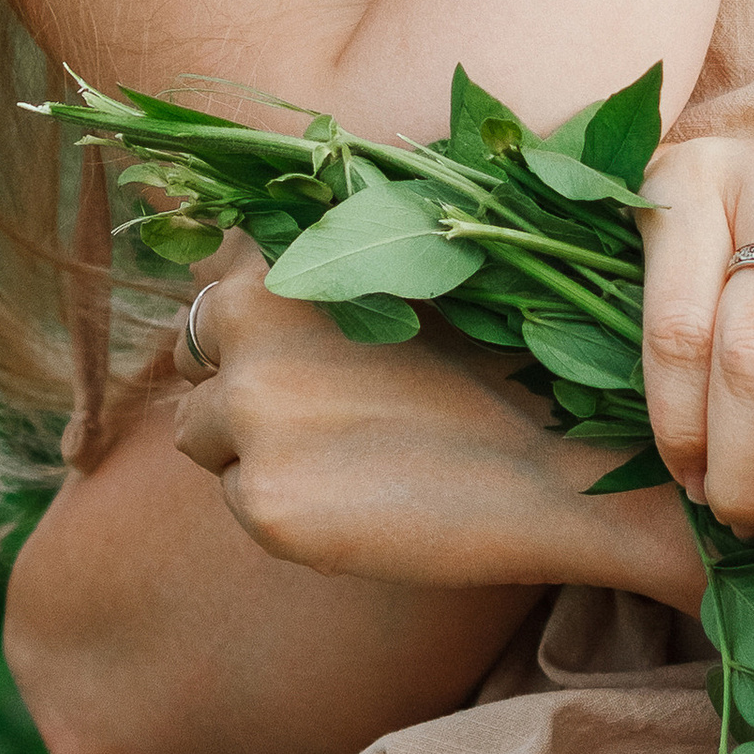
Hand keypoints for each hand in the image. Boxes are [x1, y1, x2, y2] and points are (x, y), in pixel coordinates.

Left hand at [173, 232, 700, 608]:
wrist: (563, 468)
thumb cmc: (502, 360)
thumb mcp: (411, 271)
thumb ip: (328, 256)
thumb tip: (256, 252)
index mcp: (287, 251)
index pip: (216, 273)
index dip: (255, 306)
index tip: (299, 335)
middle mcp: (250, 319)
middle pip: (190, 346)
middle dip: (236, 370)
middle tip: (322, 397)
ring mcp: (251, 414)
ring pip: (197, 428)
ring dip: (247, 439)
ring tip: (343, 447)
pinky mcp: (263, 502)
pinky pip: (238, 496)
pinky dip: (280, 499)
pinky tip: (355, 494)